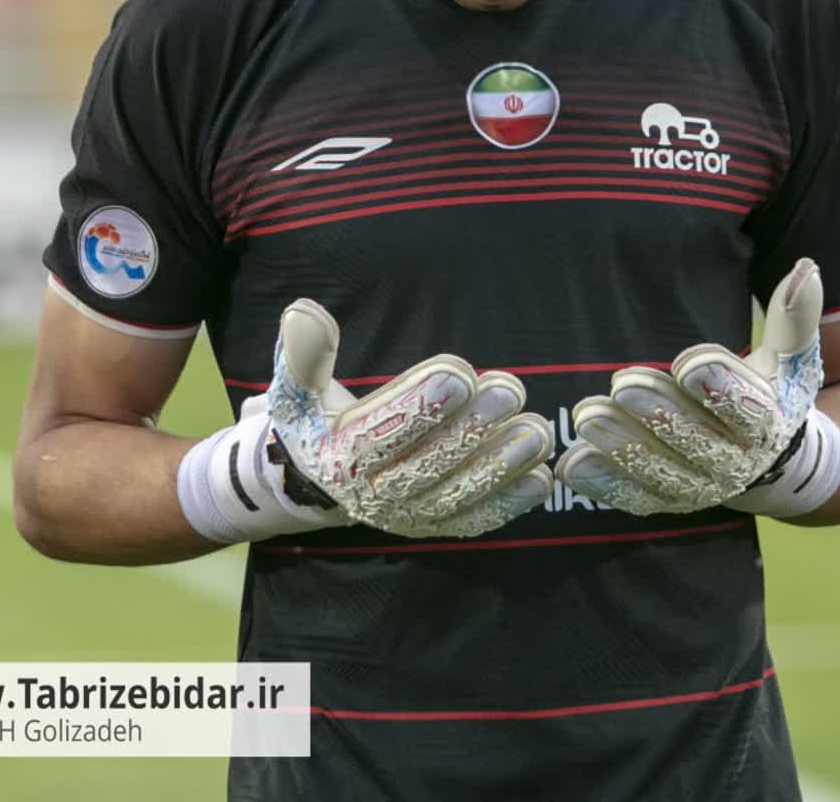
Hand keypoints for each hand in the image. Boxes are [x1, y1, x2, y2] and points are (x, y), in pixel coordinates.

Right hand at [265, 299, 554, 537]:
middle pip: (429, 463)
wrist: (324, 483)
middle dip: (473, 428)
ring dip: (502, 465)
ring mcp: (409, 516)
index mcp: (339, 461)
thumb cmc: (318, 424)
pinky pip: (476, 519)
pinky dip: (511, 503)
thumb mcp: (297, 393)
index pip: (382, 434)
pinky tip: (542, 477)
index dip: (422, 405)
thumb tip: (304, 313)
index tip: (461, 373)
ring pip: (460, 495)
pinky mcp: (436, 526)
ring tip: (539, 431)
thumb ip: (304, 356)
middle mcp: (375, 497)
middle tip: (512, 391)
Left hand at [555, 259, 824, 515]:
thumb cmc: (769, 394)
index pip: (746, 408)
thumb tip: (805, 268)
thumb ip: (794, 317)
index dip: (720, 386)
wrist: (767, 463)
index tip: (689, 362)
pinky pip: (631, 496)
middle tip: (622, 384)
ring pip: (658, 471)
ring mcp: (697, 488)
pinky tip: (571, 463)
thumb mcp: (788, 358)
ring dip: (621, 446)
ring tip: (586, 416)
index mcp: (767, 426)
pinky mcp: (664, 501)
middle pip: (695, 441)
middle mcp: (734, 465)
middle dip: (658, 414)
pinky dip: (602, 483)